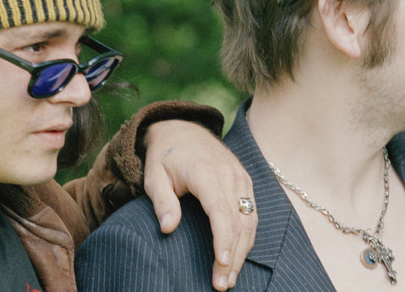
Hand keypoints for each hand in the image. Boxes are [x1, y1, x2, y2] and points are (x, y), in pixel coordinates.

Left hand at [143, 119, 255, 290]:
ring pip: (250, 219)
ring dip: (243, 250)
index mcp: (205, 172)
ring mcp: (240, 176)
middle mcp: (229, 174)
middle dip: (234, 256)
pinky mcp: (244, 180)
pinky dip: (248, 236)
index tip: (221, 266)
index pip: (221, 213)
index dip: (224, 242)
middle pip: (239, 222)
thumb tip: (168, 229)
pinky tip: (238, 255)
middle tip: (223, 284)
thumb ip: (162, 202)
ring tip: (231, 277)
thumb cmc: (164, 157)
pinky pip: (251, 212)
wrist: (180, 129)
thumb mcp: (154, 176)